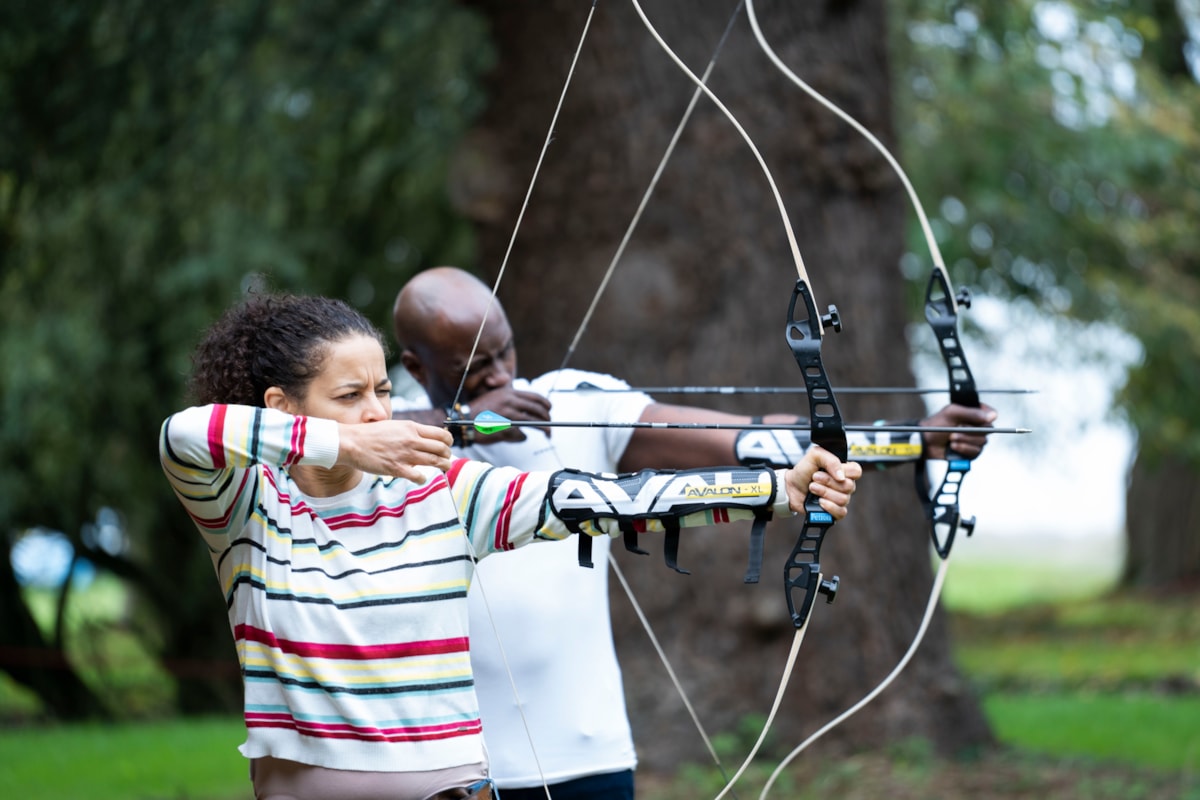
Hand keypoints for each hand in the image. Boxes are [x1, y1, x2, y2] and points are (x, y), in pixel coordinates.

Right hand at [338, 420, 452, 482]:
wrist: (351, 442)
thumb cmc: (370, 434)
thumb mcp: (394, 425)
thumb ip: (409, 432)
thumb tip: (422, 438)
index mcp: (411, 427)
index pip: (440, 433)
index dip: (448, 441)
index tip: (447, 445)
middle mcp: (411, 440)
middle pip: (441, 448)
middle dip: (447, 455)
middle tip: (446, 458)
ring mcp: (405, 454)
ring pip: (435, 461)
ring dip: (443, 466)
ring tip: (444, 468)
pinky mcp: (396, 468)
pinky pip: (418, 476)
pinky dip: (423, 479)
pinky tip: (421, 479)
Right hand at [466, 386, 551, 441]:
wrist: (462, 420)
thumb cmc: (479, 412)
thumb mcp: (497, 399)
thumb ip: (512, 403)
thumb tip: (528, 411)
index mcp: (509, 393)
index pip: (534, 396)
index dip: (545, 403)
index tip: (550, 409)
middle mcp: (509, 401)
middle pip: (537, 408)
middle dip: (547, 417)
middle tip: (550, 424)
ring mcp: (507, 414)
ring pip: (533, 421)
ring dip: (543, 428)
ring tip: (547, 433)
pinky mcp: (504, 427)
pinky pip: (520, 433)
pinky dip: (523, 436)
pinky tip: (524, 437)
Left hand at [782, 448, 861, 519]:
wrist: (791, 486)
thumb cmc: (804, 471)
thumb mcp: (814, 456)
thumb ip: (830, 459)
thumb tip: (841, 476)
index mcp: (843, 471)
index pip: (857, 471)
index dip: (845, 471)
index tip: (830, 470)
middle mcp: (844, 485)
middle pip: (849, 486)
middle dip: (828, 481)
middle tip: (814, 478)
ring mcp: (841, 499)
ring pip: (843, 499)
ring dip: (824, 492)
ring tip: (812, 488)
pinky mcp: (834, 512)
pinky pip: (841, 512)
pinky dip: (829, 507)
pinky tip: (819, 501)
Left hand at [920, 403, 997, 459]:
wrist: (926, 442)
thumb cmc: (937, 424)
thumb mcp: (952, 413)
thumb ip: (971, 412)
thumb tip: (993, 415)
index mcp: (974, 413)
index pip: (991, 414)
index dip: (987, 417)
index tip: (977, 420)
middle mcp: (977, 426)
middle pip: (988, 429)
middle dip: (970, 430)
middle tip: (955, 429)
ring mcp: (975, 440)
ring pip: (982, 442)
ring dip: (965, 440)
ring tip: (951, 438)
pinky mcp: (971, 452)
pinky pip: (976, 452)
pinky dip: (963, 449)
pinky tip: (953, 446)